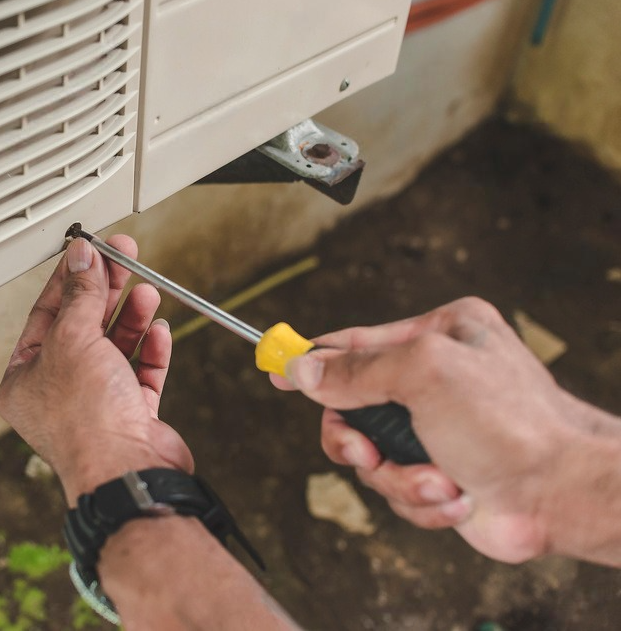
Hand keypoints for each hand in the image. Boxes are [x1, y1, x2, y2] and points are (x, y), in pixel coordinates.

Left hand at [0, 235, 192, 504]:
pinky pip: (140, 373)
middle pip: (81, 328)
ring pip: (113, 348)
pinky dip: (149, 349)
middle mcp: (57, 393)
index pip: (44, 316)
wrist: (126, 472)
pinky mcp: (131, 416)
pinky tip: (157, 328)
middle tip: (123, 258)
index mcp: (24, 379)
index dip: (68, 280)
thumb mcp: (73, 340)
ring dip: (130, 316)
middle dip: (105, 292)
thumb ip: (81, 296)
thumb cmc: (86, 423)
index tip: (88, 252)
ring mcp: (95, 405)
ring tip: (145, 291)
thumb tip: (82, 261)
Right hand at [271, 297, 620, 563]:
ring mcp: (436, 430)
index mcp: (438, 335)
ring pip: (368, 457)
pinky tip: (455, 496)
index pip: (355, 343)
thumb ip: (355, 369)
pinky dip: (419, 499)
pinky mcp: (438, 474)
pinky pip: (394, 490)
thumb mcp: (423, 374)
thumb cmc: (511, 422)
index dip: (311, 358)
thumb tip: (302, 367)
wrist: (561, 494)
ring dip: (397, 476)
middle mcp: (435, 380)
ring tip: (440, 479)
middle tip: (362, 452)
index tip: (273, 368)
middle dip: (355, 438)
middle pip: (350, 407)